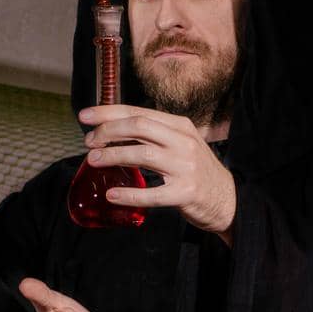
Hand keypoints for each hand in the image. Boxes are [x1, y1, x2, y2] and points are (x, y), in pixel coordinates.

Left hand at [79, 104, 236, 245]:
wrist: (228, 199)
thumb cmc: (196, 171)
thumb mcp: (181, 144)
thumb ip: (155, 135)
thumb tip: (112, 130)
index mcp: (180, 125)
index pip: (138, 112)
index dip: (108, 113)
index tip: (85, 117)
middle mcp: (184, 142)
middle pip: (139, 126)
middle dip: (107, 131)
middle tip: (89, 142)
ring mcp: (185, 167)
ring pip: (142, 154)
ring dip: (113, 156)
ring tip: (93, 161)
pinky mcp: (185, 193)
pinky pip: (151, 194)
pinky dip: (129, 194)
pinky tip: (112, 194)